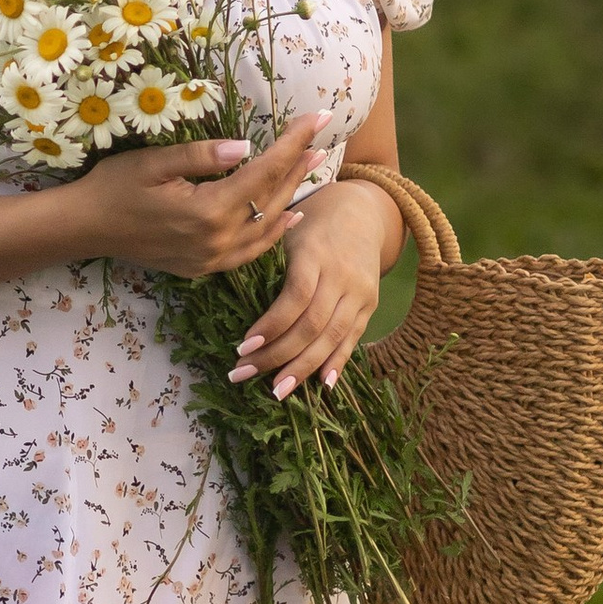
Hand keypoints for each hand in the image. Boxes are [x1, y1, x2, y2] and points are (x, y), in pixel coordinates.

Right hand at [70, 113, 328, 281]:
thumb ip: (202, 155)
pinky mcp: (204, 267)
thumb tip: (247, 146)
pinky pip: (251, 252)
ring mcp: (211, 259)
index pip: (263, 171)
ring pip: (267, 227)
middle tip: (320, 137)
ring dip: (292, 195)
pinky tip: (290, 215)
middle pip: (271, 199)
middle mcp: (216, 241)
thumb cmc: (114, 185)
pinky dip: (274, 232)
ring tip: (311, 166)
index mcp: (207, 211)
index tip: (316, 118)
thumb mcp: (154, 161)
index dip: (292, 143)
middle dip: (298, 165)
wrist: (86, 228)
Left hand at [226, 177, 393, 396]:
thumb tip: (232, 301)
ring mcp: (360, 293)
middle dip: (277, 355)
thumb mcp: (288, 233)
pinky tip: (319, 385)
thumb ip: (267, 263)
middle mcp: (342, 275)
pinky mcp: (370, 306)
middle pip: (312, 325)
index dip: (270, 326)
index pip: (295, 298)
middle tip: (242, 374)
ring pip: (331, 337)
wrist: (362, 213)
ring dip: (302, 368)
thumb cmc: (311, 225)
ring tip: (275, 390)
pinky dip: (336, 363)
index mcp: (315, 254)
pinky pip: (352, 339)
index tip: (242, 347)